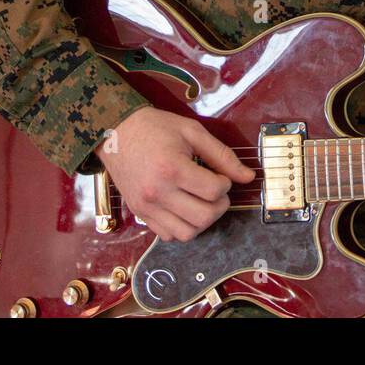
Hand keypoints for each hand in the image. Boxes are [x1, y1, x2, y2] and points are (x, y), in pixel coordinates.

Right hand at [97, 107, 253, 241]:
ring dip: (203, 220)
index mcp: (172, 168)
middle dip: (220, 205)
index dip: (226, 184)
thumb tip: (248, 177)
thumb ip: (222, 155)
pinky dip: (183, 227)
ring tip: (202, 201)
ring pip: (188, 233)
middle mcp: (158, 192)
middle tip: (216, 190)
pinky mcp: (140, 214)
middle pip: (204, 217)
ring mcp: (146, 207)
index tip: (220, 175)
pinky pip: (169, 235)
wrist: (116, 132)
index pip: (214, 191)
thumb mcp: (192, 132)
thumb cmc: (155, 128)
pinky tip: (185, 208)